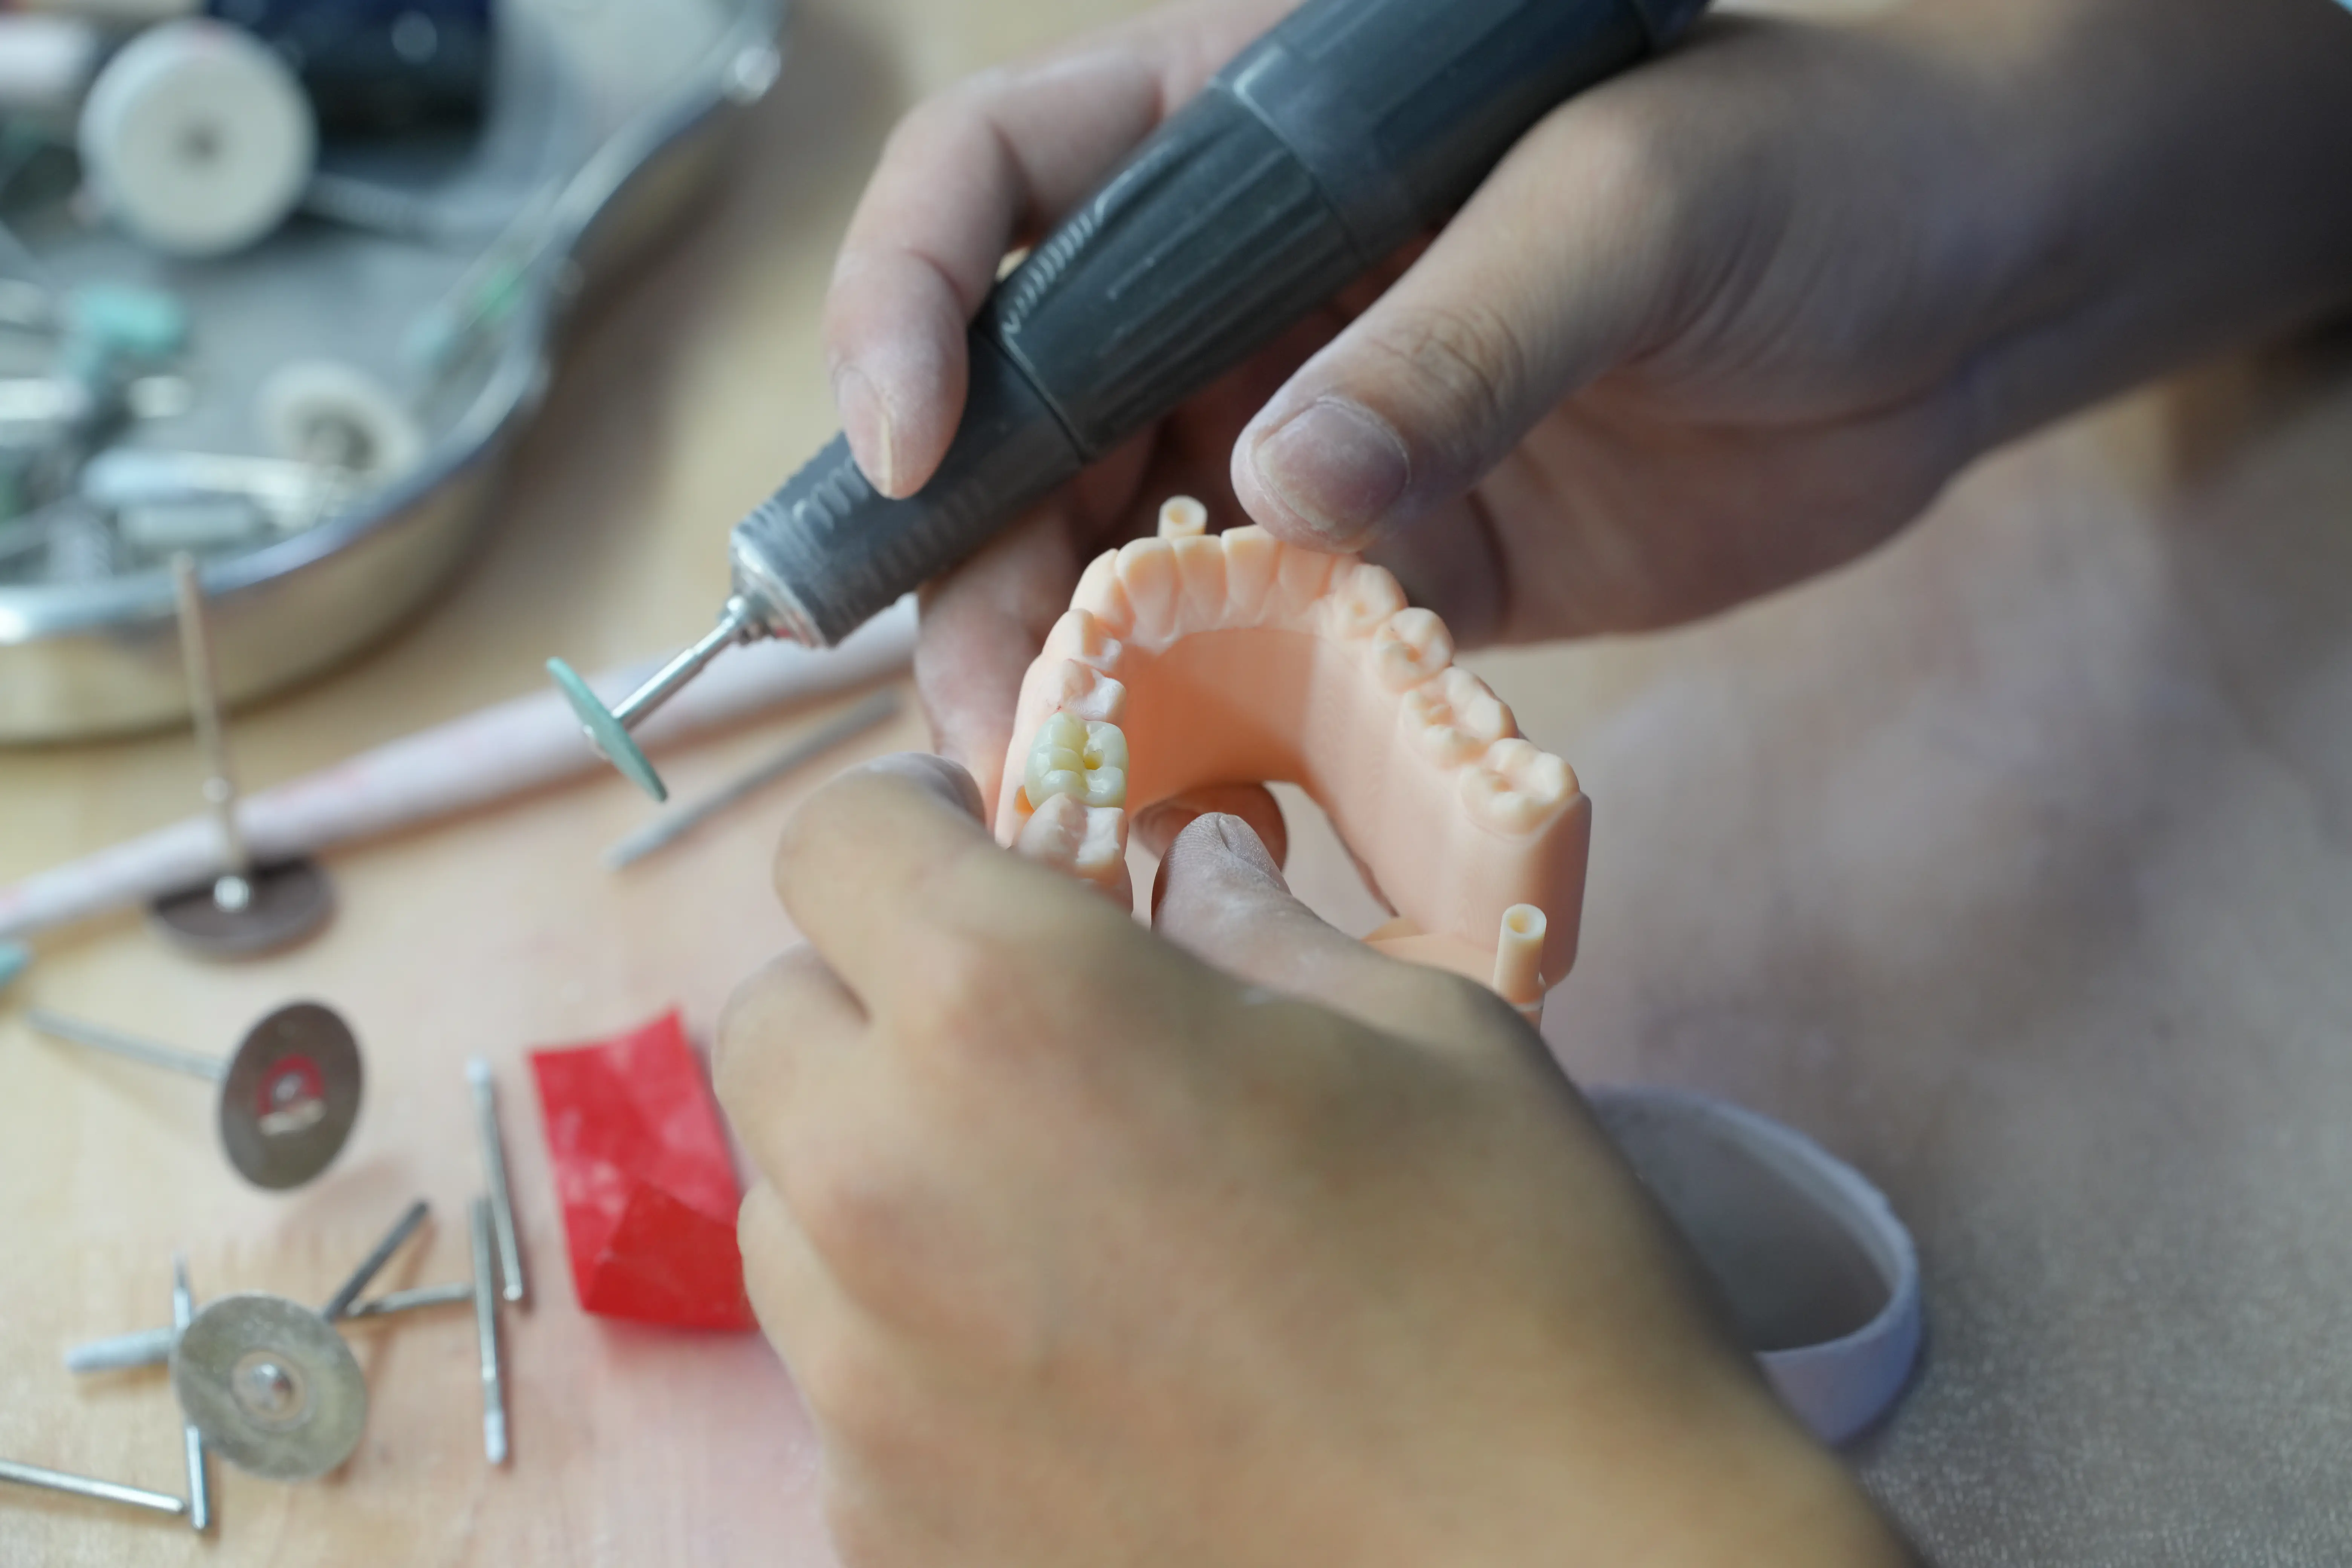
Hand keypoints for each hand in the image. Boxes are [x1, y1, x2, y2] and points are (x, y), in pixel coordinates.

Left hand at [716, 755, 1909, 1566]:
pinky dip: (920, 1342)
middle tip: (1027, 1036)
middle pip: (772, 1025)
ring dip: (885, 1171)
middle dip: (879, 997)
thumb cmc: (1518, 1286)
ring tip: (1054, 1217)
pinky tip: (1076, 1375)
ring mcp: (863, 1384)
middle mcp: (885, 1184)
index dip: (909, 829)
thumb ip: (1253, 931)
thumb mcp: (1417, 1036)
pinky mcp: (882, 1531)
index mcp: (1009, 1010)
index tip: (988, 853)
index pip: (833, 842)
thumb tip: (1187, 872)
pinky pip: (846, 1379)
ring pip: (789, 1209)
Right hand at [826, 0, 2351, 801]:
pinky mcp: (1397, 559)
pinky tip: (1183, 805)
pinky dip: (1217, 725)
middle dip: (972, 560)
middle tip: (979, 711)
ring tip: (1055, 789)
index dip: (914, 304)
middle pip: (1027, 417)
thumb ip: (1455, 335)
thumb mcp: (1632, 204)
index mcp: (1245, 132)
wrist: (1963, 295)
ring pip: (1119, 555)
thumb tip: (1278, 493)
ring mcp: (1309, 431)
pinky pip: (1267, 649)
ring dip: (1069, 673)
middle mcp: (1242, 287)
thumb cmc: (1811, 170)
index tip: (909, 448)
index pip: (999, 186)